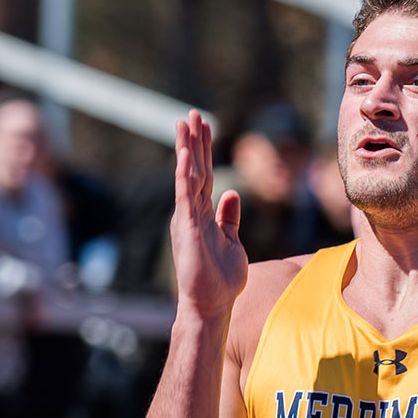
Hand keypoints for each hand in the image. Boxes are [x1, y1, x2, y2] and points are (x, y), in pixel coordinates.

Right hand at [169, 110, 245, 316]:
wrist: (211, 304)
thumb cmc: (220, 278)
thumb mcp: (231, 240)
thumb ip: (229, 217)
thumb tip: (232, 193)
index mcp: (202, 213)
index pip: (203, 174)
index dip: (204, 150)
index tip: (204, 126)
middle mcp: (191, 212)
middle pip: (194, 169)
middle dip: (194, 141)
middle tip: (192, 114)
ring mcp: (187, 219)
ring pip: (187, 176)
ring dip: (187, 149)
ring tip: (185, 124)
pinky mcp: (187, 228)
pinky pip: (186, 196)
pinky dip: (185, 174)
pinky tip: (185, 155)